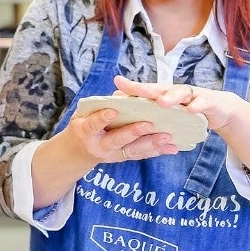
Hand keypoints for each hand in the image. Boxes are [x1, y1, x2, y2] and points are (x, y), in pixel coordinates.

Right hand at [28, 94, 176, 207]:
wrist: (77, 152)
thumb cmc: (83, 124)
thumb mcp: (83, 113)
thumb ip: (99, 104)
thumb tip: (122, 91)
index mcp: (85, 132)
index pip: (93, 125)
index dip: (101, 118)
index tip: (113, 110)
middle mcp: (99, 146)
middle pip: (117, 140)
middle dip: (133, 132)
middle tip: (149, 124)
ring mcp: (112, 155)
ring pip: (133, 151)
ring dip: (151, 144)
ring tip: (167, 137)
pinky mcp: (123, 158)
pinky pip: (142, 155)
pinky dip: (157, 152)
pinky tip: (172, 148)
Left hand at [112, 76, 240, 131]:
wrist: (219, 109)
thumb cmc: (189, 111)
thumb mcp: (169, 113)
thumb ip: (151, 112)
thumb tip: (126, 114)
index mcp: (165, 95)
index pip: (145, 90)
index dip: (131, 87)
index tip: (116, 82)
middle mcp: (176, 92)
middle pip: (159, 88)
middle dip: (146, 89)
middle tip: (134, 88)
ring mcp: (193, 95)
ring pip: (181, 93)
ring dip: (171, 97)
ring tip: (162, 103)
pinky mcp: (209, 102)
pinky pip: (202, 103)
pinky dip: (197, 106)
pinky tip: (190, 110)